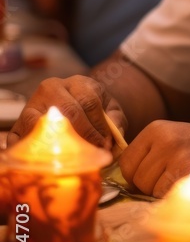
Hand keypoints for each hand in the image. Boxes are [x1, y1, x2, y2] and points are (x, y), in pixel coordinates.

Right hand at [7, 75, 125, 150]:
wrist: (64, 108)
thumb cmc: (91, 111)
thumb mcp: (109, 109)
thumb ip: (116, 120)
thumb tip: (115, 136)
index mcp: (79, 83)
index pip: (90, 102)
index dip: (99, 126)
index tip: (106, 145)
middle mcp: (54, 87)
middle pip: (70, 110)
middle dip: (85, 135)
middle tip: (93, 153)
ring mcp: (35, 102)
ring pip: (46, 120)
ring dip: (61, 142)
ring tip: (73, 157)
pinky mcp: (21, 119)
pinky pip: (24, 132)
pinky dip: (35, 147)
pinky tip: (48, 158)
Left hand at [119, 120, 189, 196]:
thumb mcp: (175, 139)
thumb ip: (150, 155)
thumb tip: (121, 182)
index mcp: (156, 129)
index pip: (127, 164)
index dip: (139, 176)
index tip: (159, 175)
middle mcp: (165, 140)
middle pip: (137, 180)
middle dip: (152, 187)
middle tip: (177, 178)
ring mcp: (177, 157)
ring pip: (150, 191)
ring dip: (165, 194)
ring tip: (187, 181)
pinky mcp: (189, 174)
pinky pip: (167, 197)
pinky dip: (178, 199)